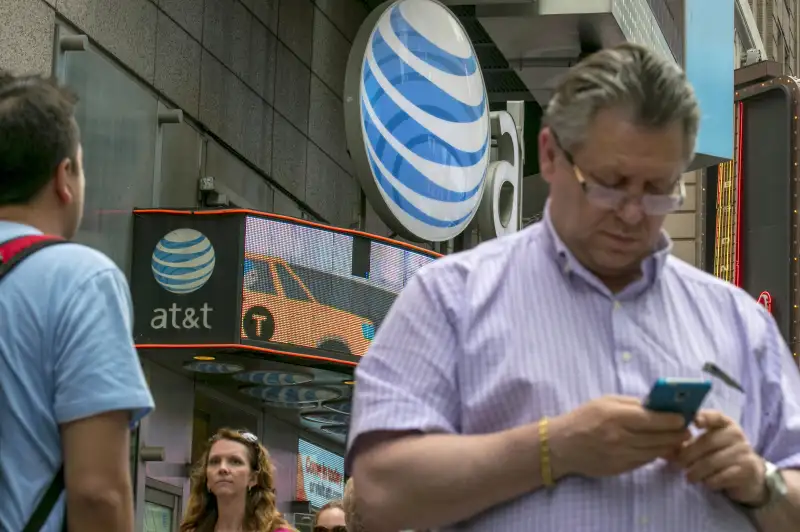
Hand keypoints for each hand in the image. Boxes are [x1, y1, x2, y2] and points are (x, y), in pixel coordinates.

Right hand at [551, 396, 690, 478]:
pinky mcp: (620, 468)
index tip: (684, 418)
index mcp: (616, 416)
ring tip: (677, 440)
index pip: (652, 419)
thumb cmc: (583, 418)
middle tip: (687, 431)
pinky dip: (654, 454)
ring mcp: (620, 455)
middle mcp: (619, 437)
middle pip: (658, 437)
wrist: (562, 445)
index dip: (672, 420)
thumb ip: (631, 404)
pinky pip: (644, 461)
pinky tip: (659, 449)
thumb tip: (657, 407)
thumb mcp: (605, 402)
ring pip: (654, 451)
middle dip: (676, 434)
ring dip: (669, 446)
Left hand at [674, 410, 765, 504]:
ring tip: (688, 477)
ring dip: (696, 471)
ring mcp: (744, 452)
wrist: (749, 476)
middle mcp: (736, 435)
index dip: (704, 417)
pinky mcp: (747, 470)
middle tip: (677, 464)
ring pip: (713, 461)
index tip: (694, 422)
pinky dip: (710, 481)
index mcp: (725, 424)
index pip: (715, 416)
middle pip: (708, 442)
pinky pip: (723, 476)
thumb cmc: (720, 455)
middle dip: (689, 454)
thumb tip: (664, 447)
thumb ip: (688, 441)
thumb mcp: (706, 444)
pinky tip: (705, 483)